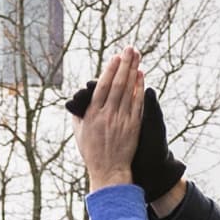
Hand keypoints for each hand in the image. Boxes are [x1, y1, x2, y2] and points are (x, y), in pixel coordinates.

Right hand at [74, 50, 144, 191]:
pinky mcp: (133, 127)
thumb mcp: (79, 133)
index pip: (102, 87)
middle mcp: (107, 116)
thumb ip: (78, 114)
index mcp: (92, 115)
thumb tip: (77, 99)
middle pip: (117, 85)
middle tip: (130, 49)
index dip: (110, 70)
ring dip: (133, 72)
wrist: (109, 171)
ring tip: (137, 56)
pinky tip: (141, 76)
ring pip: (129, 92)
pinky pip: (137, 104)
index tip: (115, 57)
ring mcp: (122, 121)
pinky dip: (140, 89)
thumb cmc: (92, 152)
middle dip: (124, 65)